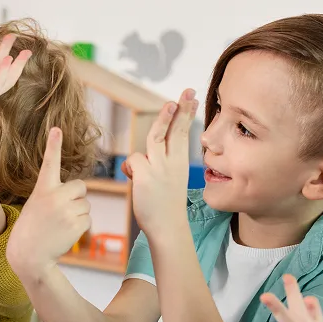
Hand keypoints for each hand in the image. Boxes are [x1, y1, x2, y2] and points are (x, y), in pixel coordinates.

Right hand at [7, 127, 89, 284]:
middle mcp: (55, 196)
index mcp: (42, 189)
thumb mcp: (36, 204)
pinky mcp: (77, 224)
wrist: (29, 255)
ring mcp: (66, 210)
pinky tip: (66, 232)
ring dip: (78, 213)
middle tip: (61, 210)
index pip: (49, 163)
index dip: (53, 145)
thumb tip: (80, 191)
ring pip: (86, 204)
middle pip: (81, 186)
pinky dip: (80, 226)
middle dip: (76, 197)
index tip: (56, 128)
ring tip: (60, 224)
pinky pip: (88, 219)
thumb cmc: (32, 228)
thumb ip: (54, 193)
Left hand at [122, 89, 196, 236]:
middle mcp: (172, 163)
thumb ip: (155, 166)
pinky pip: (133, 159)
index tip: (192, 98)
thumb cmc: (165, 206)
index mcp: (180, 164)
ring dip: (163, 119)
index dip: (186, 115)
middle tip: (187, 92)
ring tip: (170, 104)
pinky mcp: (145, 175)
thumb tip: (137, 159)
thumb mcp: (167, 181)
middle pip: (176, 130)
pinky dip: (130, 167)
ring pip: (156, 136)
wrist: (167, 228)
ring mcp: (159, 168)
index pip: (183, 134)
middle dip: (181, 109)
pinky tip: (133, 177)